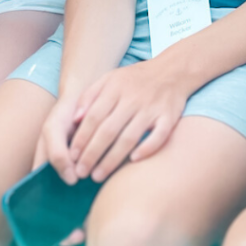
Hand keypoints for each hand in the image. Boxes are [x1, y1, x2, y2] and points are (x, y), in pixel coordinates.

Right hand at [32, 96, 88, 245]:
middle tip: (81, 235)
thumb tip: (70, 177)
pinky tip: (108, 199)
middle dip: (72, 228)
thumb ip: (56, 152)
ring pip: (82, 205)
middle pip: (65, 213)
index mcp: (47, 176)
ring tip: (92, 224)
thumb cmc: (64, 116)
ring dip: (87, 216)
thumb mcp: (52, 130)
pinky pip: (100, 188)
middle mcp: (64, 180)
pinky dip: (103, 196)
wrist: (85, 97)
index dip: (56, 227)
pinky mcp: (100, 167)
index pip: (45, 210)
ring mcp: (81, 176)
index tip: (70, 235)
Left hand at [62, 58, 189, 182]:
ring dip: (112, 159)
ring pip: (129, 137)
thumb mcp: (110, 78)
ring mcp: (152, 108)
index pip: (94, 117)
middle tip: (80, 172)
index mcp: (116, 88)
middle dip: (92, 154)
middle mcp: (133, 98)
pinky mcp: (169, 116)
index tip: (71, 156)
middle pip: (108, 130)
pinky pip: (158, 136)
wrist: (173, 70)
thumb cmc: (136, 79)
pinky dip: (146, 149)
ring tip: (98, 176)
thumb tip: (74, 119)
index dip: (81, 138)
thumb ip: (90, 96)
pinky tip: (133, 161)